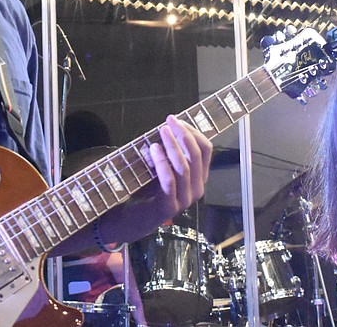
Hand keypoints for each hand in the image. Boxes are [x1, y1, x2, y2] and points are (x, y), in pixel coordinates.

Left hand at [99, 114, 211, 243]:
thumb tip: (167, 127)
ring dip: (173, 146)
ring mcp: (184, 200)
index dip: (192, 131)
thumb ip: (167, 151)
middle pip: (196, 156)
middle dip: (183, 134)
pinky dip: (162, 162)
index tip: (176, 119)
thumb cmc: (146, 190)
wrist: (131, 218)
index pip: (205, 150)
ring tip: (161, 131)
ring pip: (184, 167)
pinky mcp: (168, 207)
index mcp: (198, 177)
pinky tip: (153, 149)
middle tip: (169, 120)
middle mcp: (196, 189)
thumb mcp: (160, 166)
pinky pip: (169, 181)